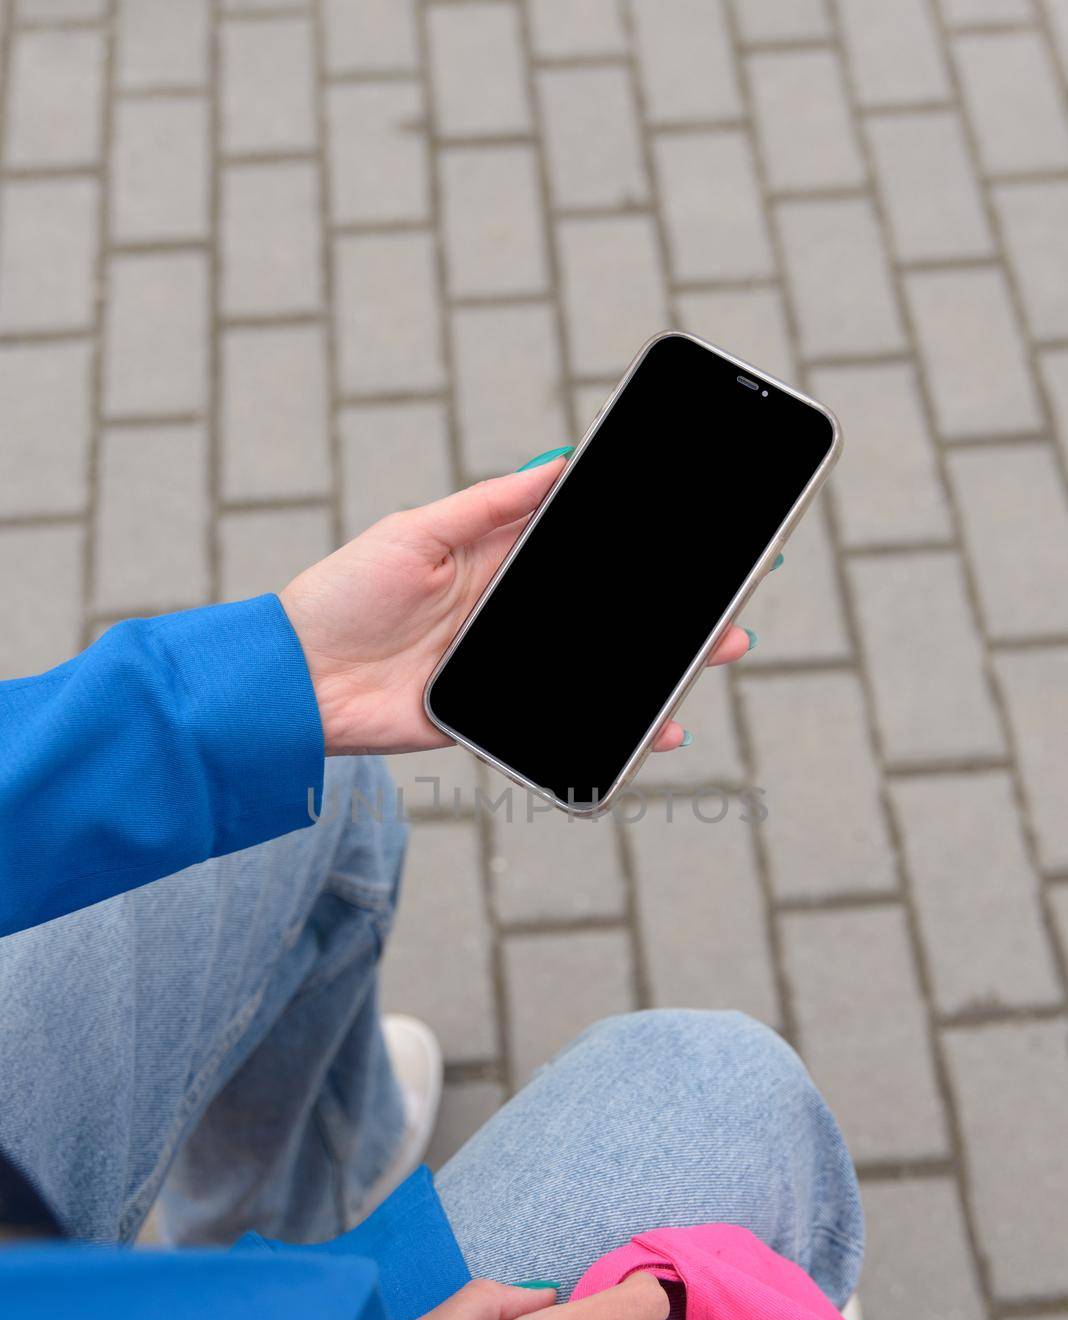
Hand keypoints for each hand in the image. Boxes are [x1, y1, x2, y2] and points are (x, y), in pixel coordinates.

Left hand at [279, 458, 750, 756]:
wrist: (297, 681)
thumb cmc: (345, 594)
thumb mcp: (418, 532)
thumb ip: (491, 506)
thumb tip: (558, 466)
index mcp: (498, 560)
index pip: (584, 548)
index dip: (640, 545)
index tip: (698, 535)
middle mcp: (513, 613)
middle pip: (609, 610)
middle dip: (675, 610)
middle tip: (732, 604)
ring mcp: (511, 667)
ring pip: (603, 667)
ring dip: (662, 667)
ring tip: (716, 654)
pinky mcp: (498, 716)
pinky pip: (568, 722)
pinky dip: (616, 730)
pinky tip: (657, 728)